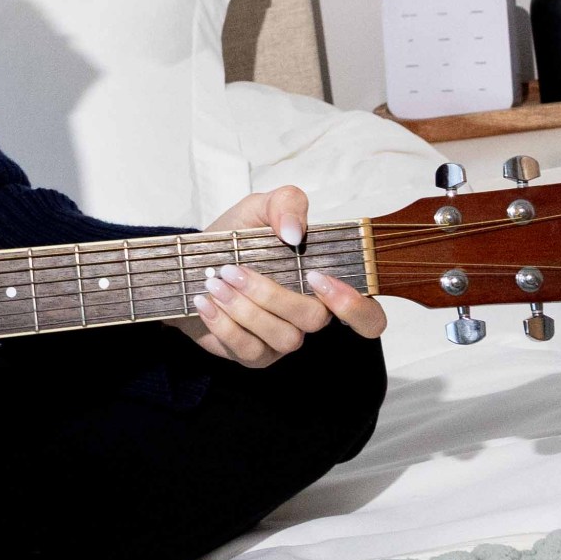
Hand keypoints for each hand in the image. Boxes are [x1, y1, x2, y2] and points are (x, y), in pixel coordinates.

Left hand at [182, 184, 386, 367]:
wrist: (191, 265)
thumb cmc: (235, 239)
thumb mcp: (259, 208)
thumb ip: (285, 203)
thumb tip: (295, 232)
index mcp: (324, 285)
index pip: (368, 316)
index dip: (355, 306)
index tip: (317, 277)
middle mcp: (310, 315)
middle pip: (314, 320)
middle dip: (271, 294)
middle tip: (233, 269)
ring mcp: (284, 340)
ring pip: (283, 337)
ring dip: (244, 307)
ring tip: (214, 281)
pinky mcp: (255, 355)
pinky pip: (248, 349)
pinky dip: (223, 322)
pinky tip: (205, 300)